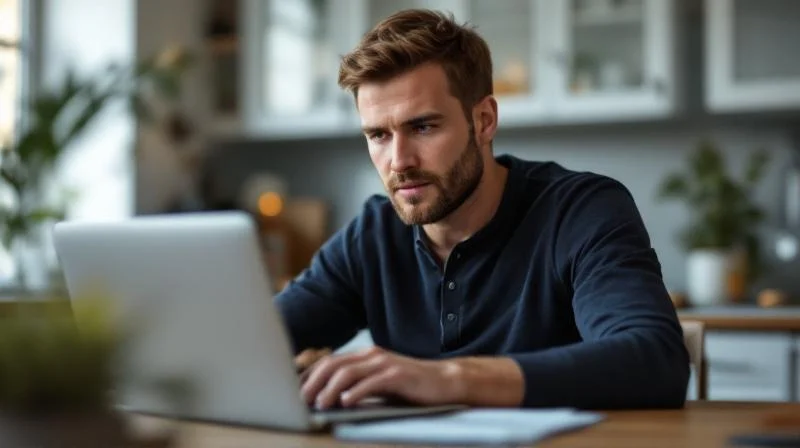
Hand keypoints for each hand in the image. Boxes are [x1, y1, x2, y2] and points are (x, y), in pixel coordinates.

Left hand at [300, 346, 463, 409]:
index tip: (295, 392)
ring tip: (320, 404)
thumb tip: (328, 399)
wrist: (444, 381)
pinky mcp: (398, 375)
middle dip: (313, 382)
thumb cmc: (409, 386)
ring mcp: (384, 363)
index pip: (328, 362)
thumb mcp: (378, 383)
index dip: (309, 376)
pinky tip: (346, 403)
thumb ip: (356, 385)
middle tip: (300, 400)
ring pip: (348, 372)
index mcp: (364, 356)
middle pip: (332, 364)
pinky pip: (371, 382)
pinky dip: (356, 392)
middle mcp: (371, 355)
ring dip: (330, 389)